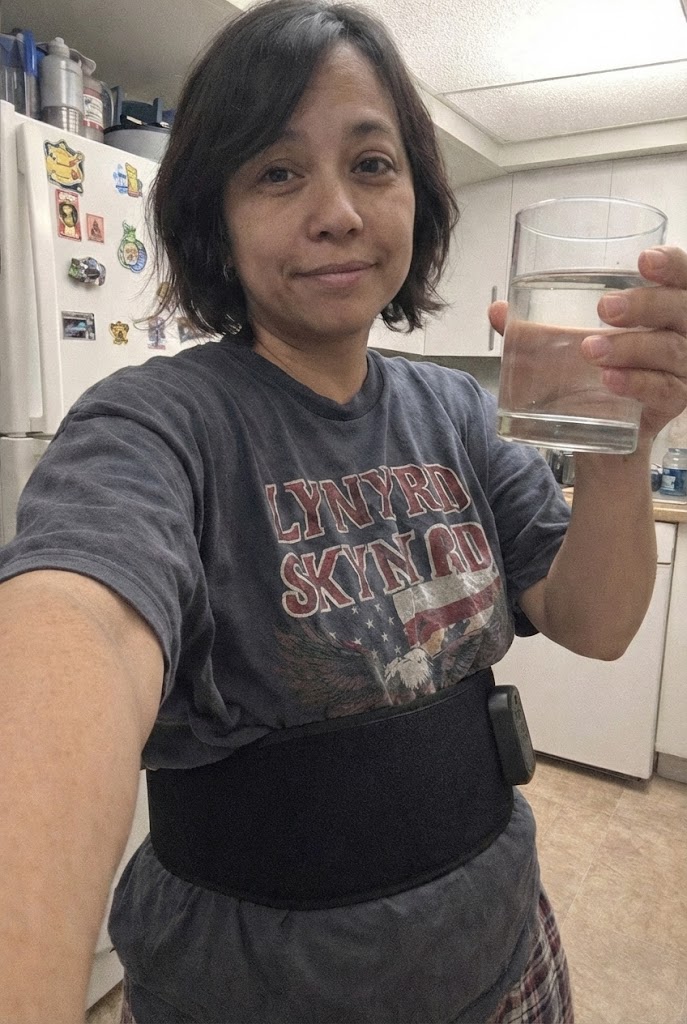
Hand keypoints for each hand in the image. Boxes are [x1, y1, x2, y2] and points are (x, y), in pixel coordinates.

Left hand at [488, 246, 686, 441]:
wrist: (599, 433)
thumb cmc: (589, 375)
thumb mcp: (562, 348)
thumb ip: (533, 330)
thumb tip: (497, 310)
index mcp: (663, 305)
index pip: (681, 276)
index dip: (671, 265)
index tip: (642, 261)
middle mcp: (681, 332)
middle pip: (678, 309)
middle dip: (644, 305)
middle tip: (604, 308)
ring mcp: (681, 369)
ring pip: (668, 350)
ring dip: (629, 347)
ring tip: (590, 350)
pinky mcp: (673, 401)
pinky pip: (662, 389)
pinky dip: (636, 383)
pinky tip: (609, 381)